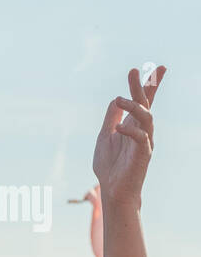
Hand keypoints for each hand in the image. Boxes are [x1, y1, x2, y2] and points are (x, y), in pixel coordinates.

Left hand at [94, 66, 163, 210]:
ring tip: (119, 99)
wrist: (112, 189)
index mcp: (132, 125)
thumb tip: (115, 99)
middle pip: (146, 104)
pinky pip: (140, 138)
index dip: (148, 85)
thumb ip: (111, 118)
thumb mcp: (104, 136)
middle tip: (135, 71)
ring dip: (134, 106)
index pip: (143, 102)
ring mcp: (144, 141)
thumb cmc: (109, 165)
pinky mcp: (142, 154)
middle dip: (143, 86)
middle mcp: (141, 130)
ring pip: (146, 118)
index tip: (151, 67)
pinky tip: (118, 128)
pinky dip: (129, 130)